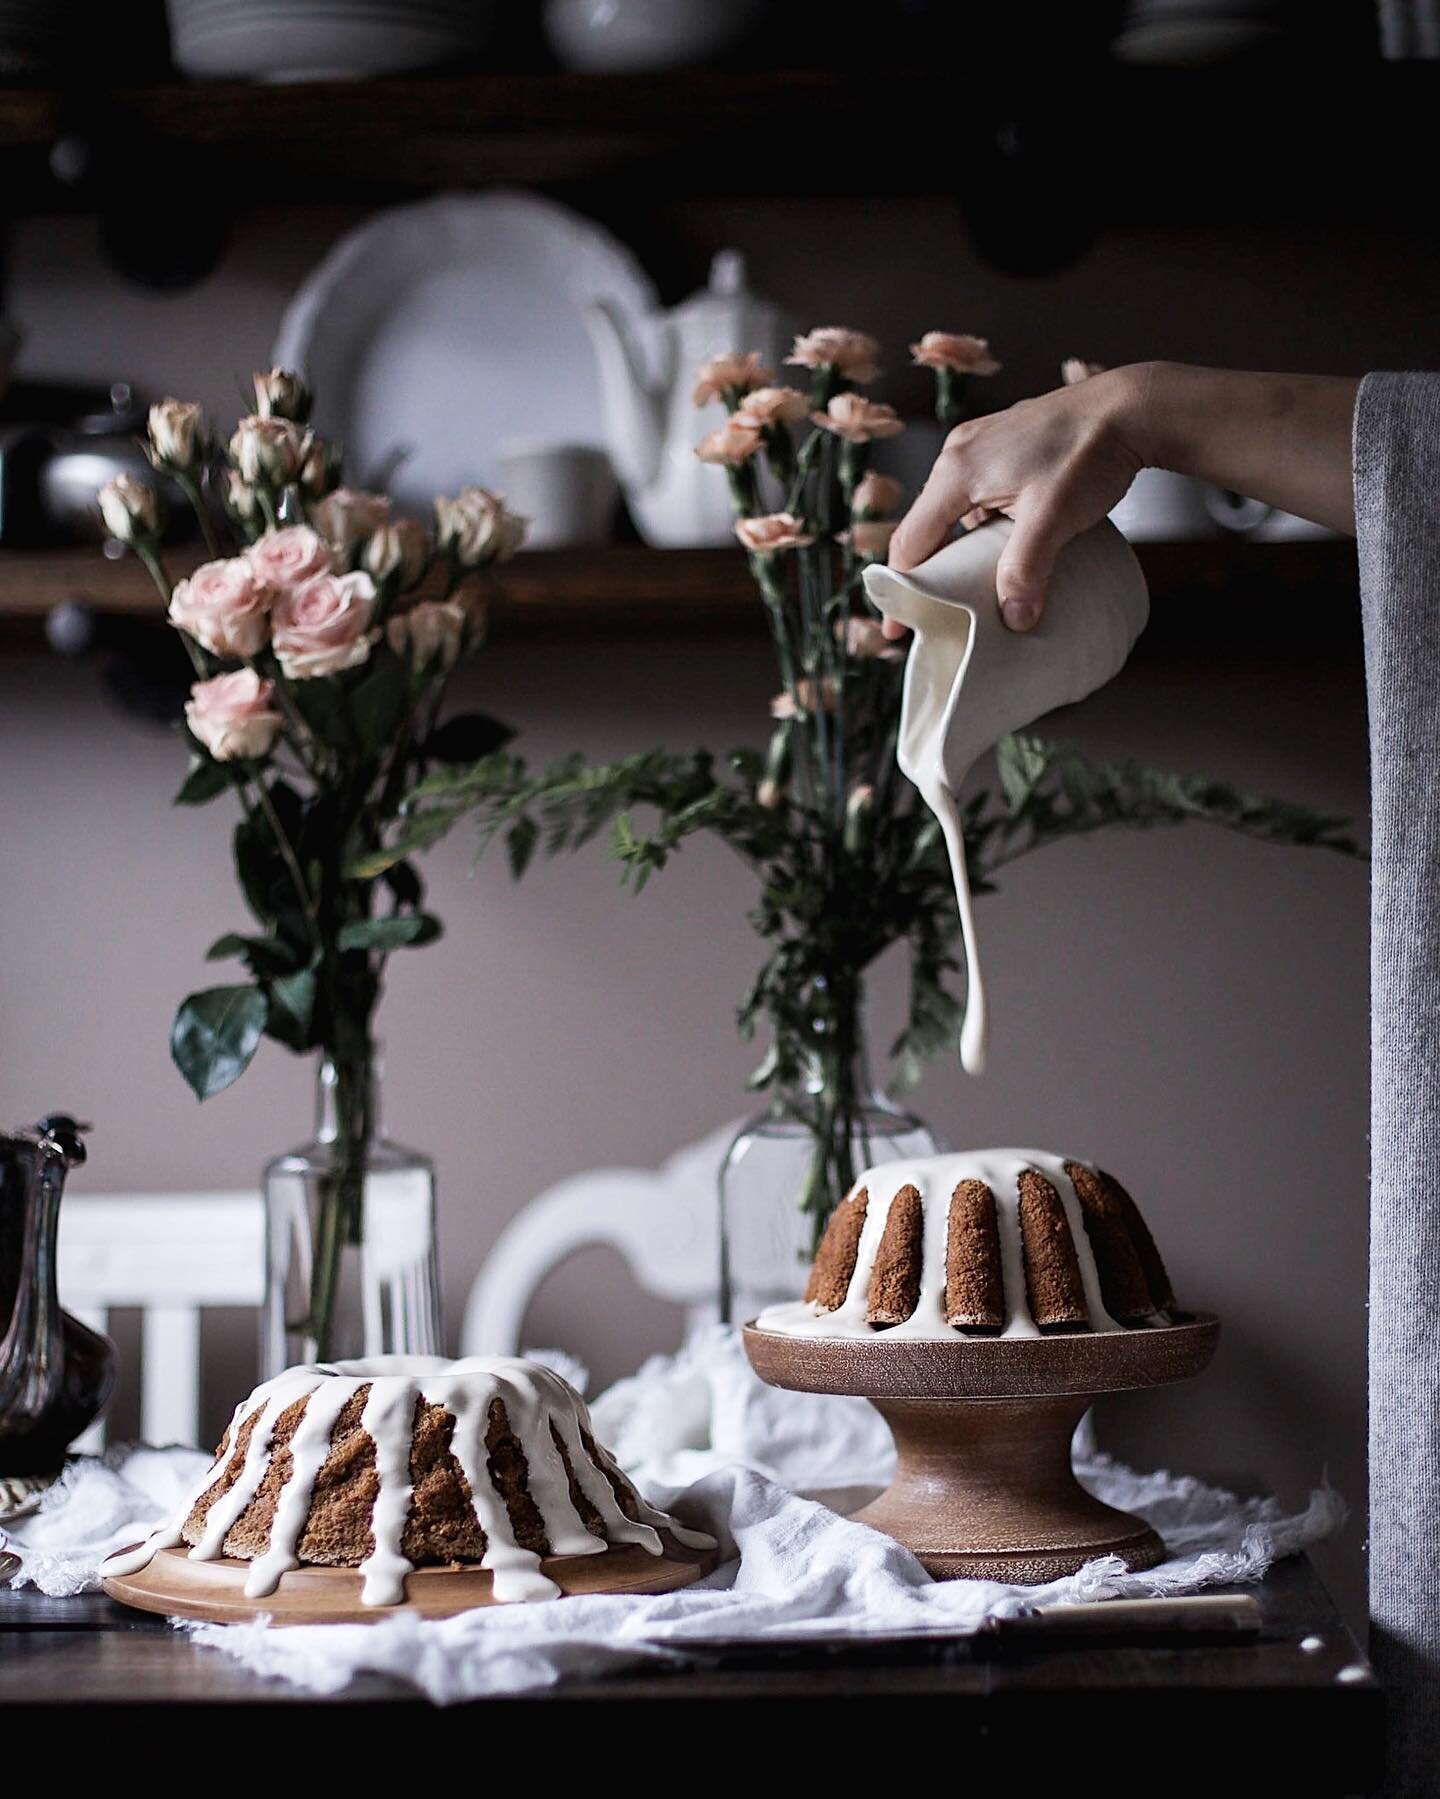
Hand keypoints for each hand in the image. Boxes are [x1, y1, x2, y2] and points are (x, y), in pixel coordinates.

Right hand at [887, 365, 1147, 632]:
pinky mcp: (1004, 447)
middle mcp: (959, 453)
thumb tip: (1013, 619)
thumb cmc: (1091, 450)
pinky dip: (978, 530)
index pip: (909, 542)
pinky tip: (1000, 551)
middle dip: (926, 574)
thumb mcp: (1054, 518)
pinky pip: (975, 497)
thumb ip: (1026, 570)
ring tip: (968, 590)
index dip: (901, 590)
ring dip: (956, 552)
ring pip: (952, 513)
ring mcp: (981, 446)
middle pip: (926, 528)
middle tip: (934, 615)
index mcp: (956, 471)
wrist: (1131, 407)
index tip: (900, 628)